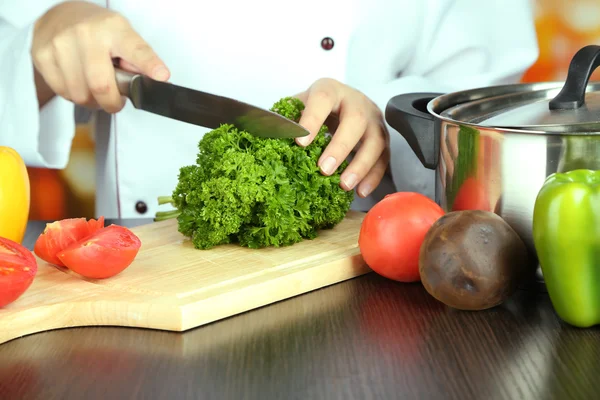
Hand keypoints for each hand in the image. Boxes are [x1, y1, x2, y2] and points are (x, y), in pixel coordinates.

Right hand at [31, 1, 168, 111]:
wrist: (60, 15)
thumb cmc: (98, 31)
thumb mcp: (123, 36)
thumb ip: (138, 59)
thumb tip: (150, 80)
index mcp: (114, 29)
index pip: (135, 50)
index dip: (149, 65)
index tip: (161, 76)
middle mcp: (86, 34)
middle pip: (101, 86)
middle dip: (112, 103)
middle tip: (116, 102)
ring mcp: (61, 44)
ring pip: (81, 95)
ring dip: (92, 101)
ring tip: (96, 89)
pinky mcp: (43, 55)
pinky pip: (63, 93)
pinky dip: (74, 96)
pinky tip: (79, 82)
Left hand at [295, 78, 389, 197]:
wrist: (342, 103)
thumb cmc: (316, 109)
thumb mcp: (299, 106)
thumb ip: (284, 118)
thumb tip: (264, 133)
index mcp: (330, 90)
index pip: (323, 99)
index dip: (312, 119)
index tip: (300, 142)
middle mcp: (357, 102)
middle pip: (356, 120)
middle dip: (340, 147)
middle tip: (324, 169)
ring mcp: (373, 120)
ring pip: (375, 141)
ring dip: (360, 165)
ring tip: (344, 185)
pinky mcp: (383, 139)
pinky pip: (384, 158)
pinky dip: (373, 176)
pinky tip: (360, 191)